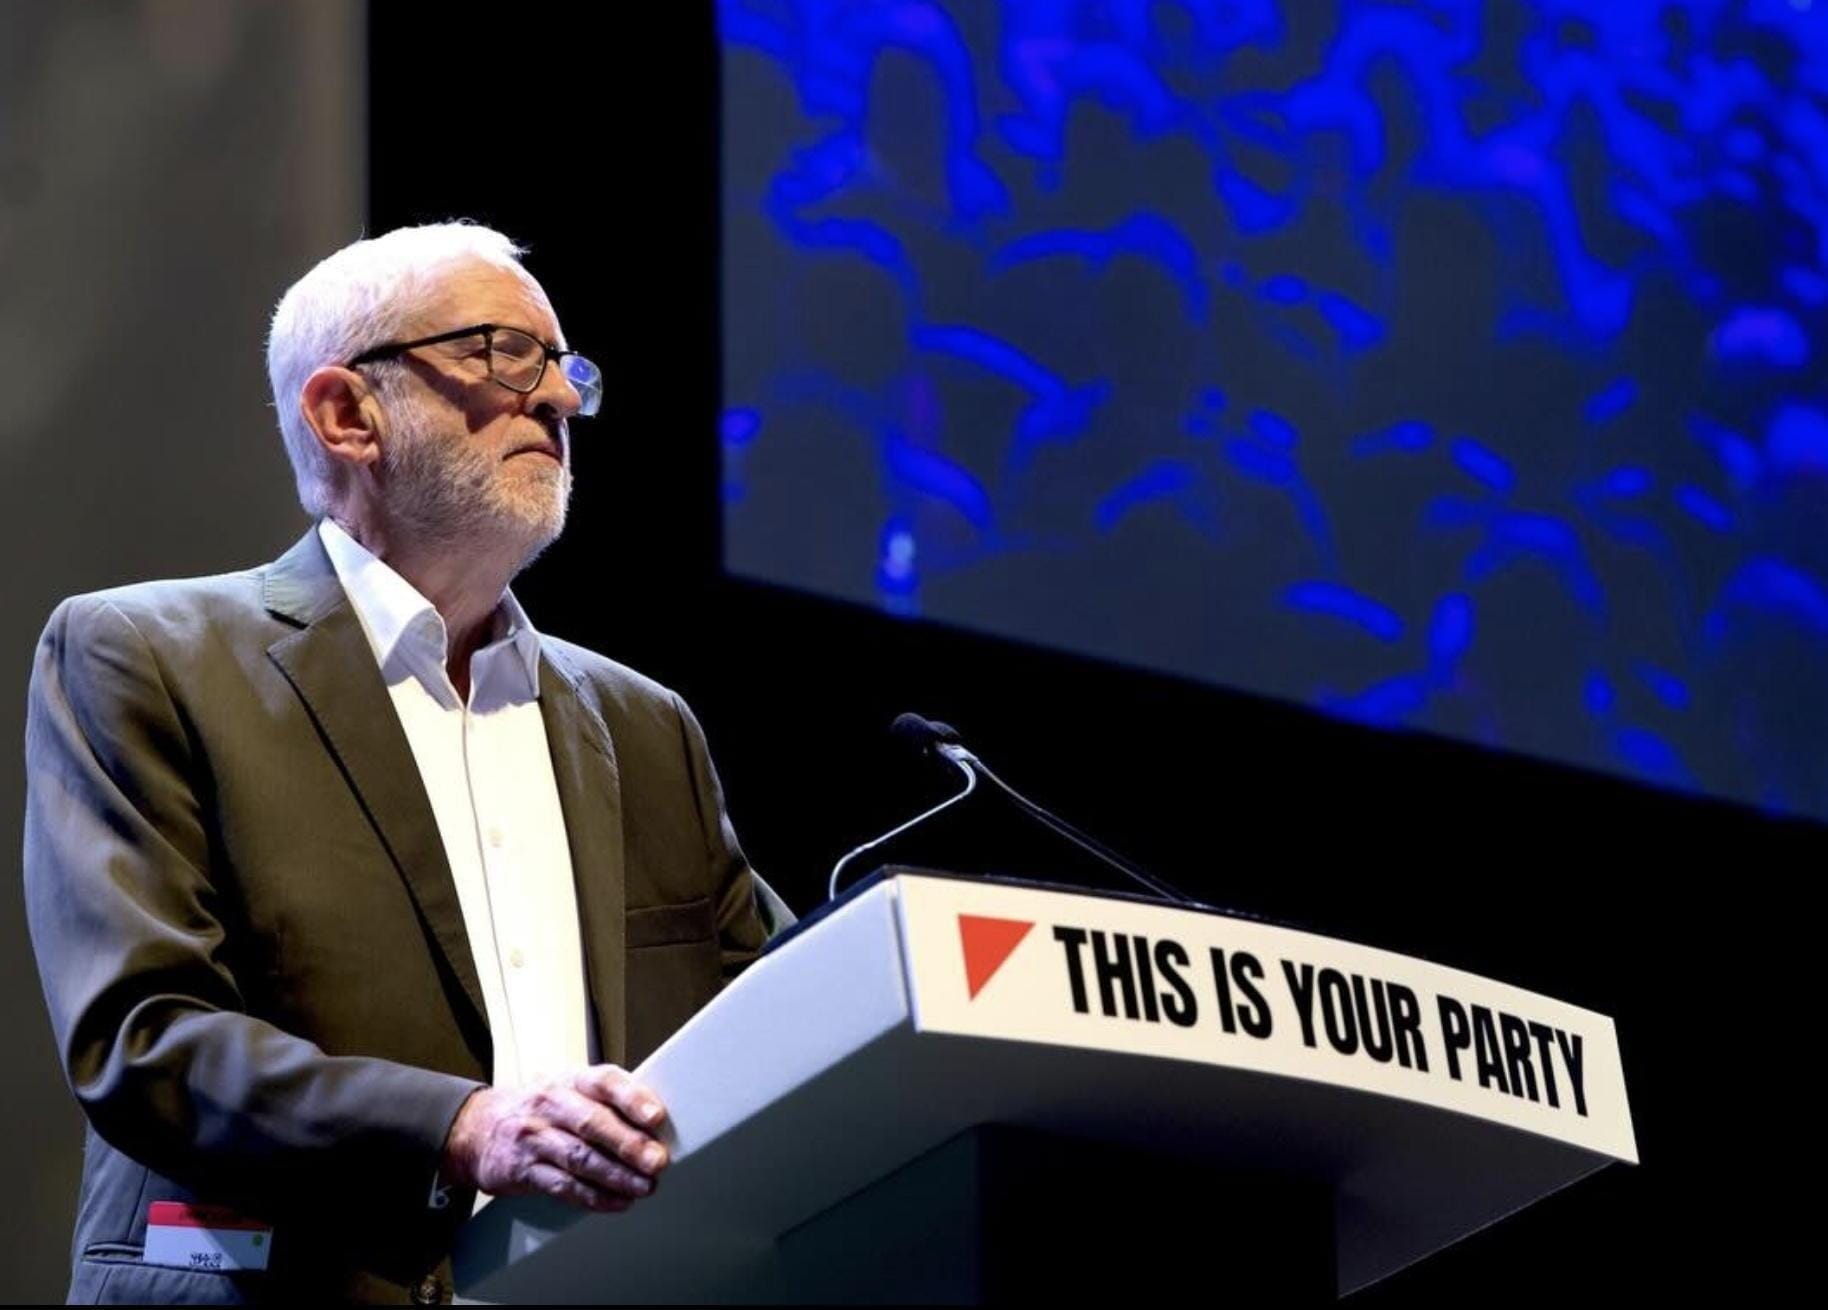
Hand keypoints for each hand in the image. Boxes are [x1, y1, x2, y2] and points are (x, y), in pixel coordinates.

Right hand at [441, 1066, 669, 1211]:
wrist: (479, 1129)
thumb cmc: (542, 1109)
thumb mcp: (571, 1090)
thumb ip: (609, 1102)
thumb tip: (658, 1126)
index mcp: (571, 1080)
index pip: (604, 1082)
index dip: (632, 1098)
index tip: (656, 1117)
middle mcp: (551, 1104)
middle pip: (592, 1122)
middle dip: (628, 1144)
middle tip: (657, 1161)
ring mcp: (535, 1137)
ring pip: (580, 1158)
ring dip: (616, 1175)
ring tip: (644, 1186)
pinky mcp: (523, 1170)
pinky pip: (563, 1185)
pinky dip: (593, 1197)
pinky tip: (617, 1201)